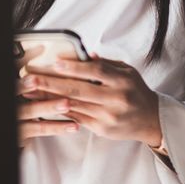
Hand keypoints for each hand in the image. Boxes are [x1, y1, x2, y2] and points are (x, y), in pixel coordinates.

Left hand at [18, 56, 161, 147]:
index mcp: (122, 81)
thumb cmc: (136, 91)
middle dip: (53, 84)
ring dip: (51, 98)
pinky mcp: (102, 129)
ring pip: (75, 105)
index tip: (55, 63)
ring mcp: (108, 116)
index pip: (95, 72)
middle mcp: (116, 99)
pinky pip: (78, 118)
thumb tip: (86, 54)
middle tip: (33, 78)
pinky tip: (47, 105)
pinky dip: (61, 111)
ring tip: (33, 91)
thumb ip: (106, 64)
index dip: (74, 67)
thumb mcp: (127, 72)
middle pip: (80, 90)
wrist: (151, 119)